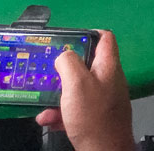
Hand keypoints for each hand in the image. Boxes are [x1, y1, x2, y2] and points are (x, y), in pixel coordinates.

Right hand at [36, 31, 132, 150]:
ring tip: (44, 102)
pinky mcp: (96, 117)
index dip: (87, 34)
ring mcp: (103, 100)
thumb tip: (64, 55)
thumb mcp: (76, 82)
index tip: (69, 40)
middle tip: (50, 72)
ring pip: (77, 89)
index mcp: (108, 66)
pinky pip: (76, 109)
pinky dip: (61, 113)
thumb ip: (68, 62)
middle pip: (86, 65)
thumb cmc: (93, 116)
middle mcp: (108, 80)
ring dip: (58, 95)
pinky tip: (48, 119)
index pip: (105, 38)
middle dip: (65, 70)